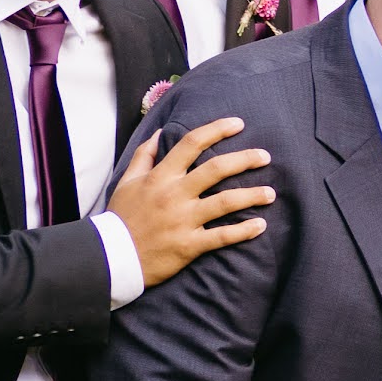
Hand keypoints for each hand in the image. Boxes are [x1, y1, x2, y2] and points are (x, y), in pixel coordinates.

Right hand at [109, 113, 275, 282]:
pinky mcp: (189, 245)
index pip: (191, 143)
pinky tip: (261, 225)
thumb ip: (144, 156)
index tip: (238, 124)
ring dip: (252, 195)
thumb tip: (159, 133)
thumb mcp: (126, 181)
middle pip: (216, 169)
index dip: (216, 130)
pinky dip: (244, 231)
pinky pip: (222, 236)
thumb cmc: (121, 217)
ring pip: (225, 202)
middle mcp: (174, 194)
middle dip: (245, 160)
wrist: (111, 257)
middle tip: (265, 157)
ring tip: (271, 193)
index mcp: (160, 176)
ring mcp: (183, 220)